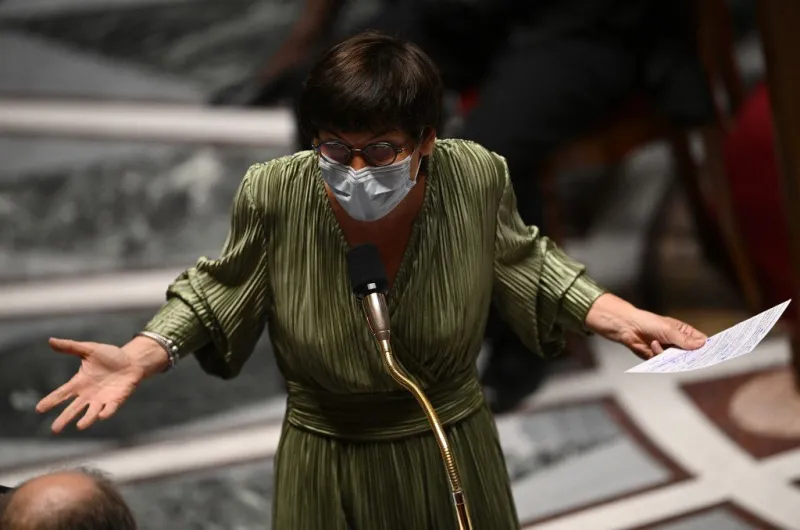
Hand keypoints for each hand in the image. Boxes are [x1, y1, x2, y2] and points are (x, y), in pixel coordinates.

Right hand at [36, 338, 145, 432]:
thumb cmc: (110, 356)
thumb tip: (50, 340)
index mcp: (80, 383)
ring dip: (86, 420)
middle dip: (64, 418)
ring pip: (91, 412)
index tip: (39, 409)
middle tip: (55, 429)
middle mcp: (89, 394)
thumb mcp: (89, 349)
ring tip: (79, 426)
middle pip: (74, 408)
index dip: (51, 400)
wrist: (132, 361)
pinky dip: (106, 412)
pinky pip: (110, 408)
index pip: (62, 393)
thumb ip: (71, 347)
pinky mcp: (116, 400)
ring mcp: (102, 399)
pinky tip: (101, 416)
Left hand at [585, 294, 706, 359]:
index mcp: (685, 333)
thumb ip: (684, 340)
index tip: (714, 355)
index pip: (701, 342)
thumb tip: (702, 345)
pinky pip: (665, 363)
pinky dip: (659, 355)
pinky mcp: (659, 358)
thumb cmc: (650, 323)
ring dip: (671, 355)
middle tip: (688, 356)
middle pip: (691, 354)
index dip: (708, 348)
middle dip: (690, 356)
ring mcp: (669, 351)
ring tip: (662, 346)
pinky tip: (653, 345)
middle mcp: (679, 343)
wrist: (629, 328)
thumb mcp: (669, 330)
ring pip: (678, 361)